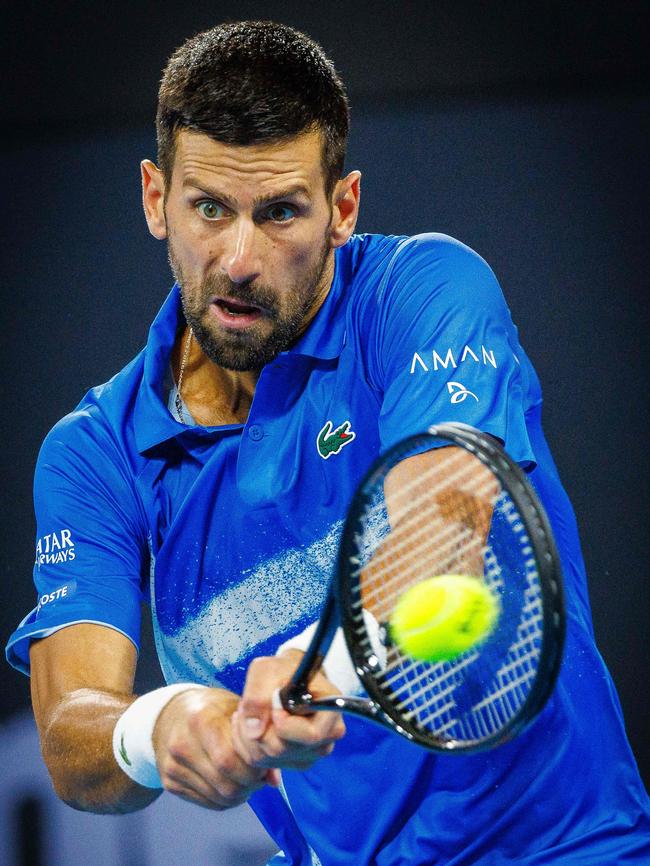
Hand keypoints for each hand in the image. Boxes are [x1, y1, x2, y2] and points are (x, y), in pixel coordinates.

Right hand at [152, 687, 277, 809]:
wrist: (172, 713)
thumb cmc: (211, 708)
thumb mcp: (236, 709)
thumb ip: (257, 739)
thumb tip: (275, 779)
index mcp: (200, 720)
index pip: (229, 760)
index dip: (253, 769)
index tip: (264, 764)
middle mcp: (182, 745)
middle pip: (225, 784)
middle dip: (250, 785)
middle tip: (260, 776)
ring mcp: (173, 766)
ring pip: (218, 797)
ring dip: (240, 794)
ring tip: (247, 779)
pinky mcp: (170, 782)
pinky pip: (207, 802)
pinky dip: (225, 798)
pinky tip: (231, 782)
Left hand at [232, 651, 345, 771]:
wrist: (286, 677)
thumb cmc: (282, 670)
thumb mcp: (268, 669)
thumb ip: (259, 695)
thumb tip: (255, 731)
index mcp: (331, 711)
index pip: (310, 735)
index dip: (283, 724)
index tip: (272, 704)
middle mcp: (326, 738)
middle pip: (282, 749)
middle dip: (258, 727)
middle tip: (250, 705)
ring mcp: (310, 754)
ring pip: (267, 758)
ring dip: (248, 735)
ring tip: (249, 711)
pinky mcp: (292, 762)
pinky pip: (261, 763)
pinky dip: (247, 744)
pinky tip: (251, 724)